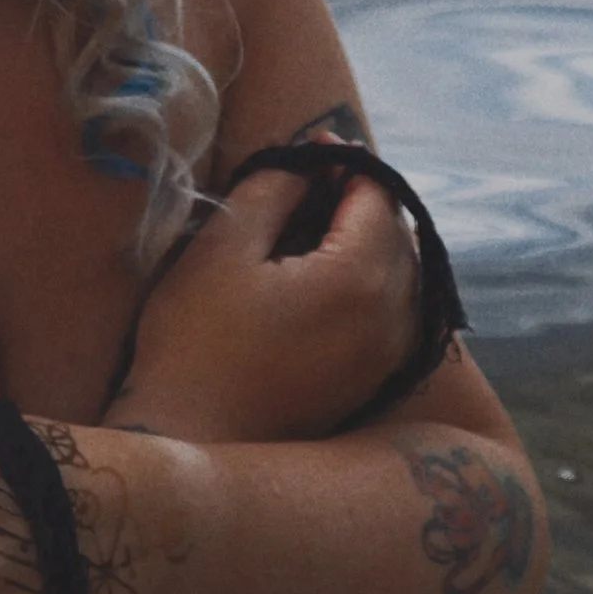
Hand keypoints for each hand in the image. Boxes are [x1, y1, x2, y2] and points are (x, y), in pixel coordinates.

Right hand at [108, 152, 418, 442]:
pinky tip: (326, 281)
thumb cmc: (195, 344)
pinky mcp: (374, 382)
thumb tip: (307, 165)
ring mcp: (388, 356)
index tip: (308, 151)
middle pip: (398, 234)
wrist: (192, 442)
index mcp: (361, 278)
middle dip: (361, 201)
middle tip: (310, 185)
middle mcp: (394, 318)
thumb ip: (273, 190)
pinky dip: (370, 284)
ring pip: (401, 275)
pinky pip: (393, 313)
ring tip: (315, 229)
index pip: (376, 195)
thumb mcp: (222, 249)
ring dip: (368, 243)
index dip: (344, 163)